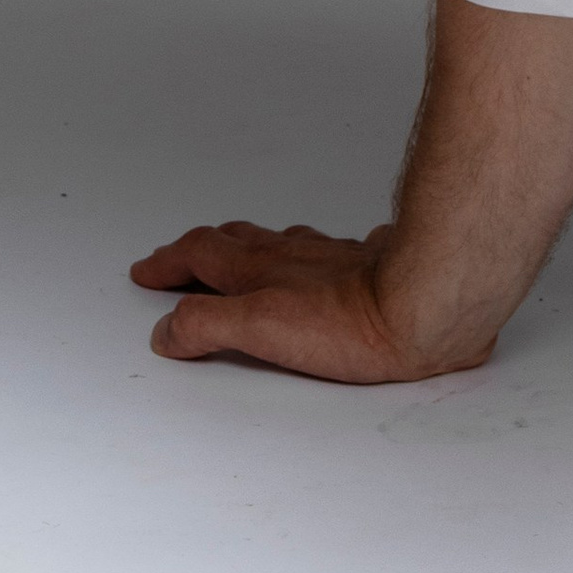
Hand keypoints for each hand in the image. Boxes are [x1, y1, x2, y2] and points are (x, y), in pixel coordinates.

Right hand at [128, 219, 488, 383]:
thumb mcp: (258, 331)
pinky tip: (324, 261)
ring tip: (239, 254)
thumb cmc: (350, 323)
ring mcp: (328, 257)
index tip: (147, 271)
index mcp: (256, 269)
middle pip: (231, 241)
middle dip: (199, 250)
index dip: (167, 264)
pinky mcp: (369, 266)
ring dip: (248, 247)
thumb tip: (168, 330)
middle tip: (180, 259)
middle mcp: (288, 256)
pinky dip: (310, 254)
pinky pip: (329, 250)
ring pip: (276, 242)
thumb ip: (205, 327)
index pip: (197, 255)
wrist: (425, 304)